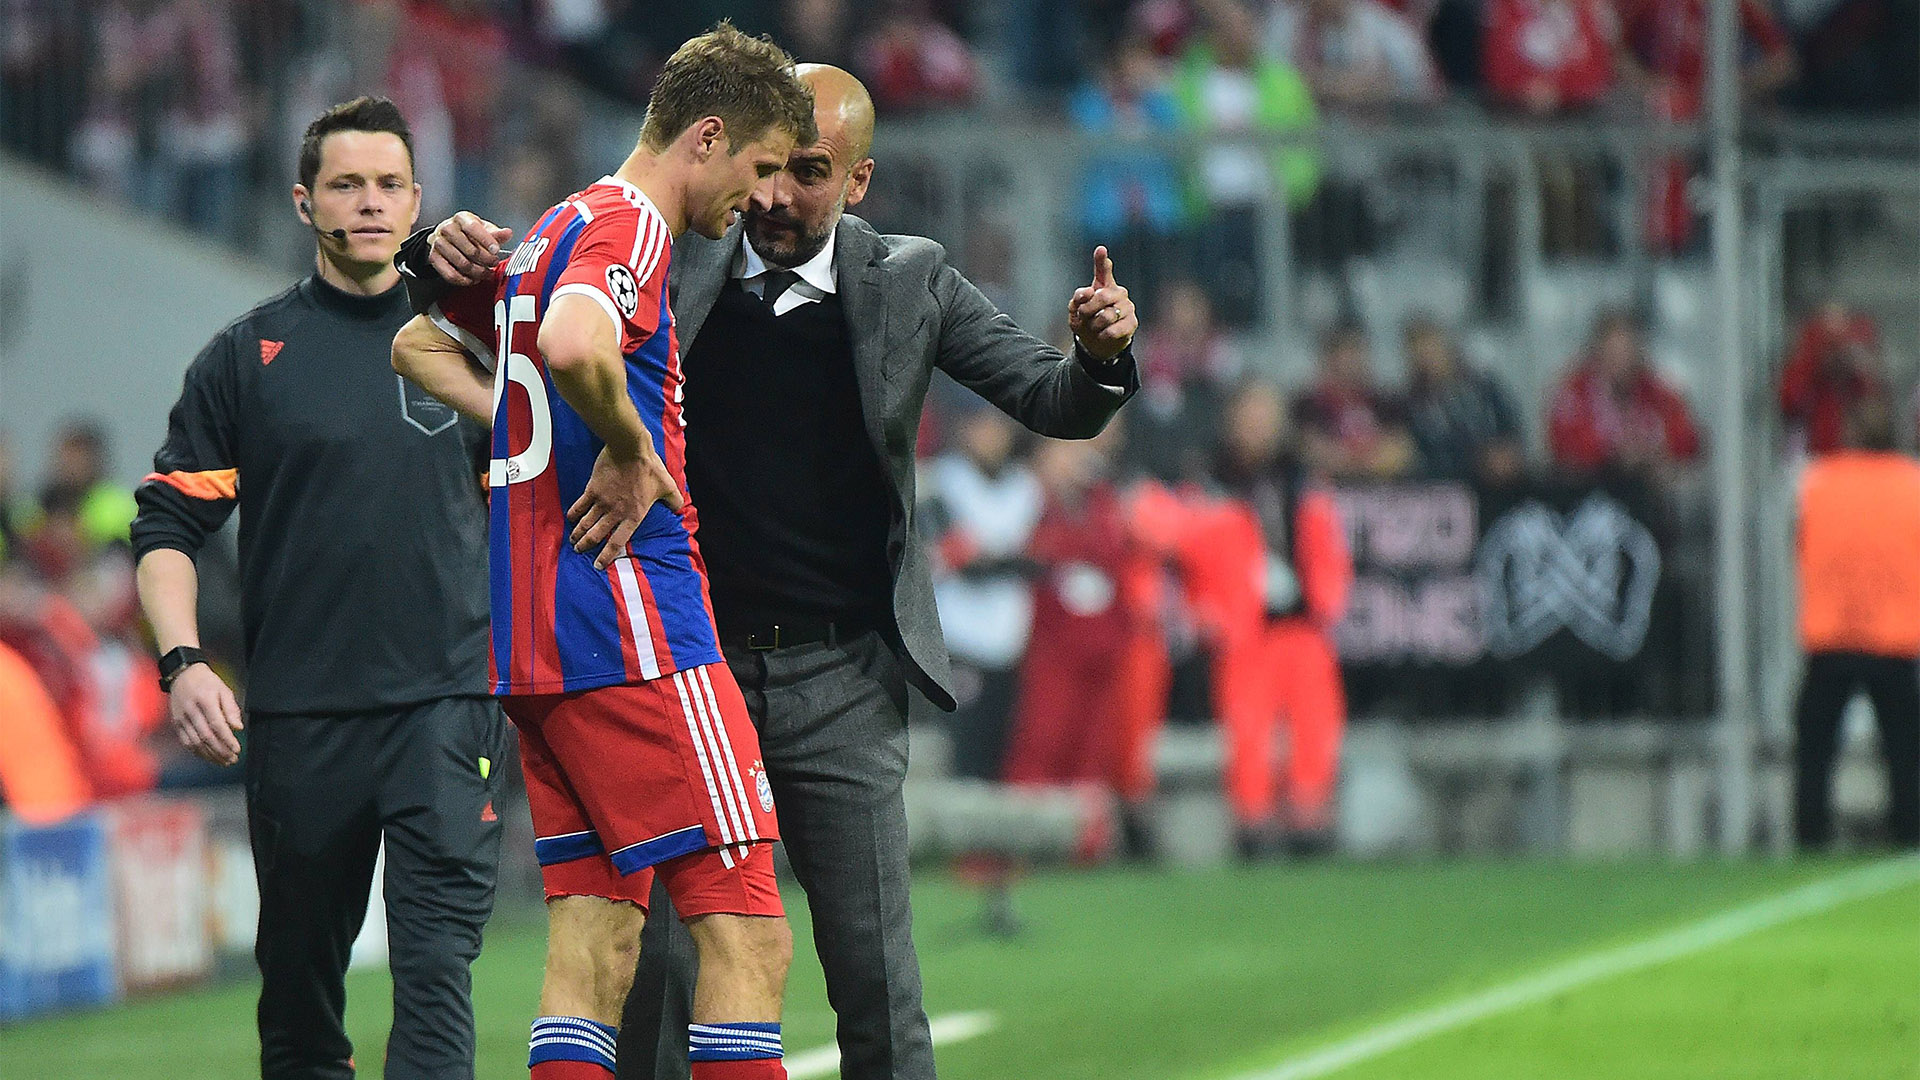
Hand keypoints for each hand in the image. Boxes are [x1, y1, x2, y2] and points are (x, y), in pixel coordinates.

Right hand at [168, 663, 242, 765]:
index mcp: (205, 701)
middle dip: (220, 751)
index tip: (237, 750)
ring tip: (224, 762)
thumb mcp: (224, 690)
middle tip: (233, 760)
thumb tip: (238, 728)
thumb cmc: (208, 683)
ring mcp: (181, 719)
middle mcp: (191, 711)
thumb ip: (231, 709)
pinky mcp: (176, 724)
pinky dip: (197, 752)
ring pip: (195, 743)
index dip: (227, 740)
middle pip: (206, 737)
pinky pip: (186, 742)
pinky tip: (209, 757)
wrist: (182, 675)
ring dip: (210, 755)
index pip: (217, 725)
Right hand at [429, 211, 512, 284]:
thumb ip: (496, 233)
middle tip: (494, 264)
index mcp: (461, 218)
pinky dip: (464, 280)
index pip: (472, 228)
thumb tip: (508, 233)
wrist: (447, 237)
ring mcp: (439, 243)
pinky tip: (473, 279)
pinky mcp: (434, 258)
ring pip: (461, 264)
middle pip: (469, 249)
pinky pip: (450, 274)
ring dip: (477, 272)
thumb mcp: (484, 228)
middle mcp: (447, 229)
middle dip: (486, 260)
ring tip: (486, 273)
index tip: (496, 250)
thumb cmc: (468, 232)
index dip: (486, 240)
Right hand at [567, 446, 687, 569]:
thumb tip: (680, 509)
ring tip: (573, 541)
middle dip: (586, 546)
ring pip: (585, 523)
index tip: (598, 564)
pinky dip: (573, 514)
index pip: (618, 542)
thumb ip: (675, 501)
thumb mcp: (667, 486)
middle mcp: (615, 512)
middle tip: (579, 551)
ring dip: (578, 534)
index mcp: (634, 515)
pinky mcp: (592, 489)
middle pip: (596, 535)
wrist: (630, 449)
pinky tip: (570, 519)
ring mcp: (602, 502)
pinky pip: (579, 505)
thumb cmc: (649, 467)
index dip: (607, 555)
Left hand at [1068, 246, 1136, 361]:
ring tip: (1094, 327)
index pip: (1103, 270)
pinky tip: (1102, 335)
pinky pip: (1114, 329)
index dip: (1101, 260)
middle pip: (1102, 296)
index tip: (1100, 250)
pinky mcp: (1132, 322)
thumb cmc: (1086, 321)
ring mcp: (1127, 307)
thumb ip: (1079, 298)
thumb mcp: (1075, 310)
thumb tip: (1088, 292)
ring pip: (1107, 315)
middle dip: (1088, 309)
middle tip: (1083, 316)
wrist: (1097, 343)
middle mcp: (1118, 292)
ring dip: (1094, 325)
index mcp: (1103, 285)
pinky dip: (1103, 335)